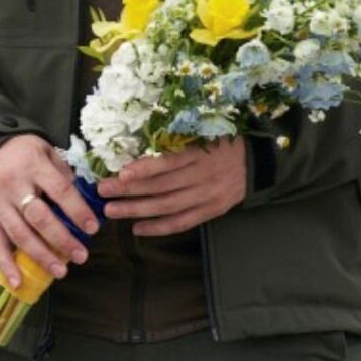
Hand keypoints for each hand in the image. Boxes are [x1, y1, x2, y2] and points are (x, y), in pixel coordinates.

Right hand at [0, 135, 99, 290]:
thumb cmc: (25, 154)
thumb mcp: (47, 152)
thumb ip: (63, 175)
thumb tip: (84, 204)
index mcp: (33, 165)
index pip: (59, 190)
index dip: (77, 211)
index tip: (92, 228)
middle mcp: (13, 185)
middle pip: (39, 217)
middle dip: (62, 239)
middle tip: (81, 256)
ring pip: (19, 234)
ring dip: (41, 256)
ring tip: (61, 272)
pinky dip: (5, 265)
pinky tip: (18, 282)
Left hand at [98, 140, 246, 237]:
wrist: (257, 162)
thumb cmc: (223, 142)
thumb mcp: (204, 132)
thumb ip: (177, 142)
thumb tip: (139, 148)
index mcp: (202, 152)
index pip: (169, 163)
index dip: (145, 169)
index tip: (121, 172)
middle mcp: (204, 176)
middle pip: (163, 187)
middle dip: (130, 190)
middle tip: (104, 191)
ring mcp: (209, 196)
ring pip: (168, 207)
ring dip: (138, 210)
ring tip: (113, 210)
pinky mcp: (212, 211)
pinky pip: (183, 222)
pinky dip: (159, 228)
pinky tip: (138, 228)